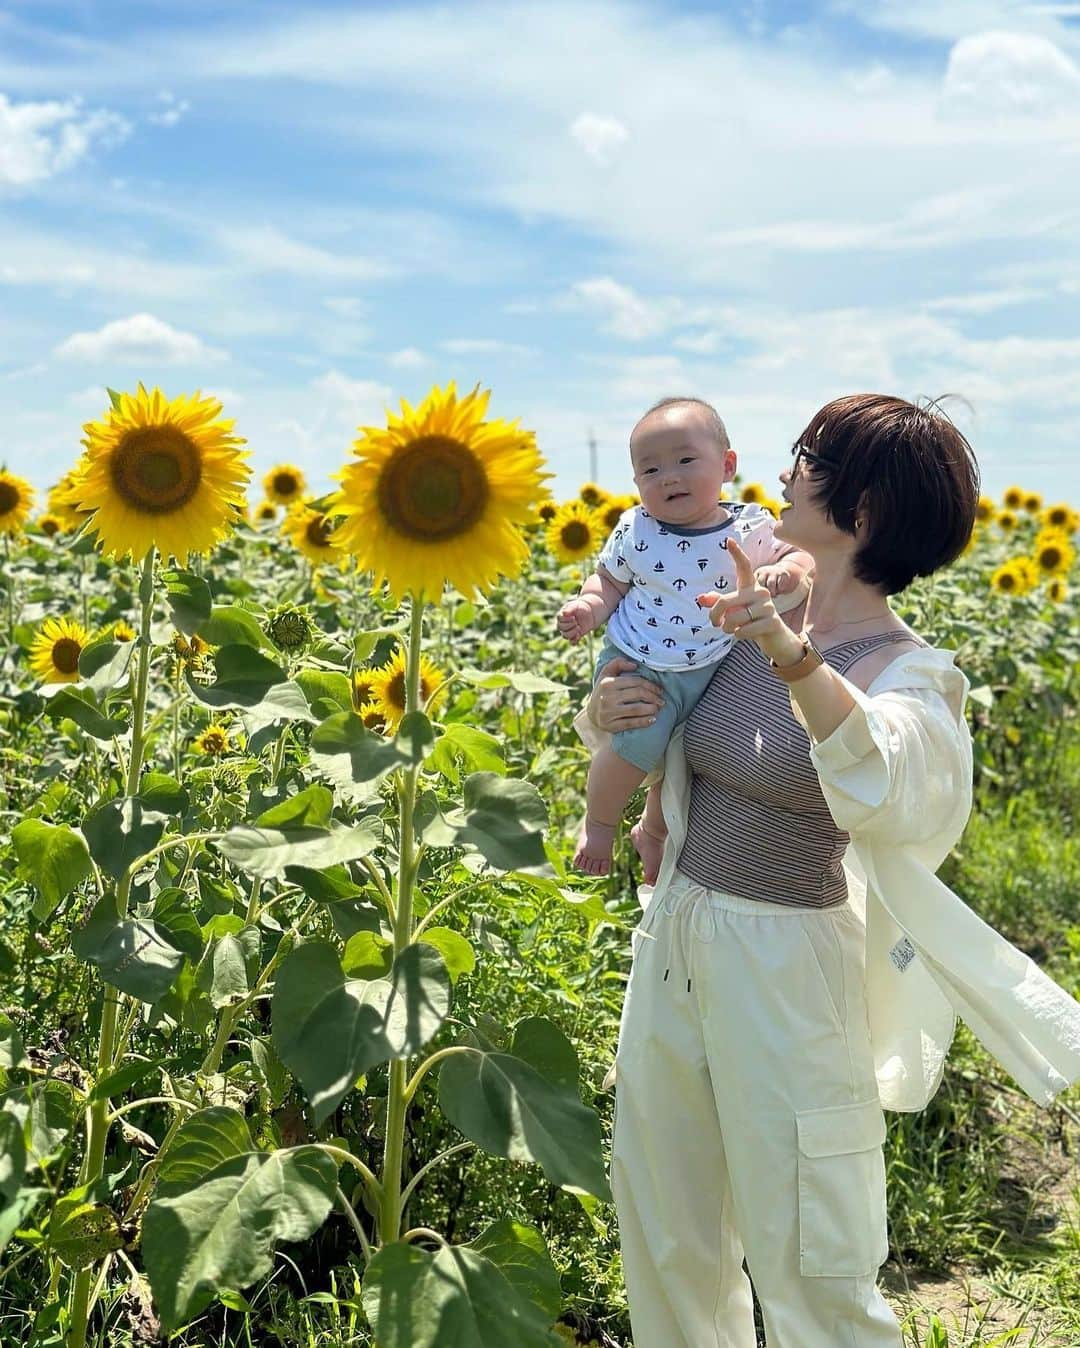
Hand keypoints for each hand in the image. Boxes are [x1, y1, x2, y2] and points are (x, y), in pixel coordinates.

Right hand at [557, 598, 596, 642]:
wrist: (589, 613)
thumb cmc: (580, 607)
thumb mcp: (576, 606)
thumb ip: (570, 609)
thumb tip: (564, 613)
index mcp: (562, 616)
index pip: (559, 619)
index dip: (566, 620)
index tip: (574, 617)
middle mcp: (563, 624)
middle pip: (561, 628)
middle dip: (569, 626)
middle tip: (577, 622)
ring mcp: (568, 631)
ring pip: (565, 636)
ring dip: (572, 633)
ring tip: (579, 627)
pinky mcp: (574, 636)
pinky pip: (572, 642)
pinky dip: (574, 641)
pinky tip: (579, 636)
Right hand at [588, 657, 663, 732]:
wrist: (591, 713)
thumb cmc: (603, 691)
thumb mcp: (606, 674)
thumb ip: (618, 663)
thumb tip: (634, 665)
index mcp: (608, 683)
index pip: (635, 682)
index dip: (650, 685)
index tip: (659, 690)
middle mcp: (607, 697)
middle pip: (637, 694)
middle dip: (653, 697)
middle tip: (661, 701)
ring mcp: (608, 712)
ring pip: (635, 709)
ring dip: (651, 709)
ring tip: (658, 708)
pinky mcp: (611, 725)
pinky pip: (631, 723)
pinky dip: (644, 721)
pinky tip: (653, 719)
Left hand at [697, 538, 803, 664]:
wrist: (776, 638)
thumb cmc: (751, 621)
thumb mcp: (733, 611)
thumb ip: (717, 603)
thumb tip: (701, 598)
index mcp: (750, 587)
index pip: (744, 567)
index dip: (736, 554)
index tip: (728, 540)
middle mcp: (761, 593)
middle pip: (725, 601)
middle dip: (715, 616)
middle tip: (715, 623)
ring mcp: (769, 607)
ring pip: (734, 619)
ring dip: (727, 628)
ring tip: (732, 630)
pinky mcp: (773, 622)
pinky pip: (743, 631)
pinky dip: (738, 636)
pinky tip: (743, 635)